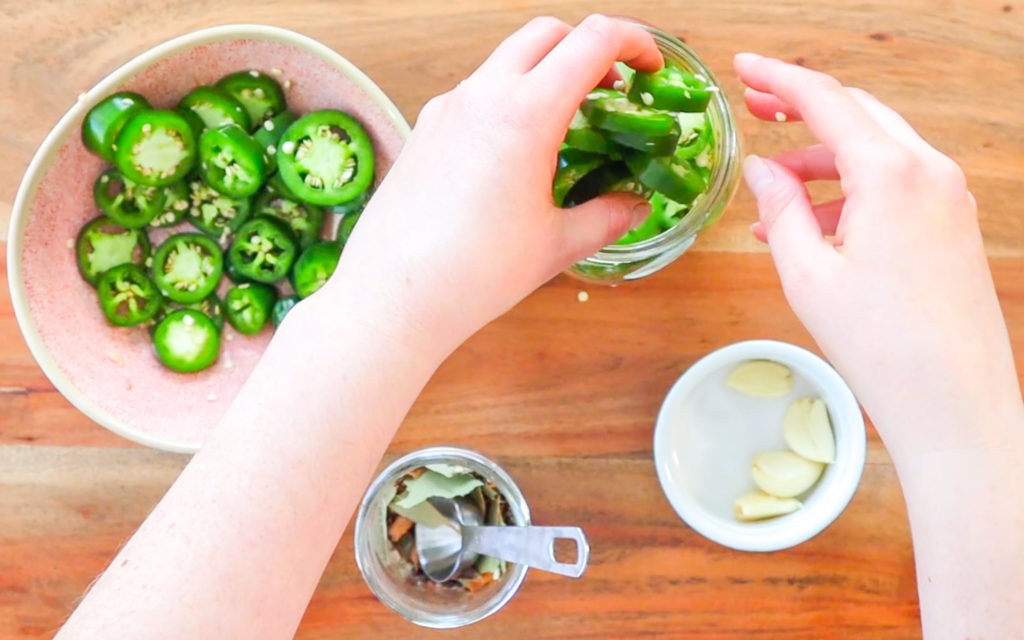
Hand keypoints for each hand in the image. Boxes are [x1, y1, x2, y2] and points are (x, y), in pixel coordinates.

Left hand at [324, 15, 658, 356]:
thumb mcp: (556, 245)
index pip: (593, 40)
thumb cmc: (475, 273)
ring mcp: (446, 109)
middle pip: (546, 34)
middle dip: (587, 48)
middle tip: (611, 90)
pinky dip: (506, 101)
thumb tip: (634, 206)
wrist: (394, 296)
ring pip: (505, 61)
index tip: (652, 67)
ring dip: (543, 74)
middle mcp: (482, 96)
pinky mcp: (424, 130)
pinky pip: (474, 94)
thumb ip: (606, 217)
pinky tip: (514, 153)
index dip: (634, 41)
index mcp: (525, 113)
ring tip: (565, 126)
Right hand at [735, 53, 1023, 459]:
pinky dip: (851, 190)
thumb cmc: (883, 346)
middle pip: (857, 114)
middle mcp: (929, 172)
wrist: (955, 402)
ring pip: (876, 149)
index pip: (826, 100)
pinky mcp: (952, 223)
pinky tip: (813, 227)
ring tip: (774, 194)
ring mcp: (948, 197)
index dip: (778, 78)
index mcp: (892, 175)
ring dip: (822, 159)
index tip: (742, 67)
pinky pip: (895, 184)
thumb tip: (761, 170)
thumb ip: (780, 209)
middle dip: (802, 108)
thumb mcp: (808, 275)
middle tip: (756, 109)